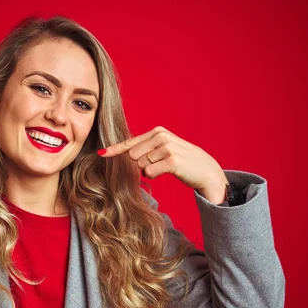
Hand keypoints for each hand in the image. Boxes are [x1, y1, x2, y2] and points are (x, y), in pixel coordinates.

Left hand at [99, 126, 227, 202]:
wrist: (206, 171)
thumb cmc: (182, 162)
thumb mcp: (163, 150)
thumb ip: (146, 149)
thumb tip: (125, 155)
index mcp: (157, 132)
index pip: (130, 142)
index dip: (115, 149)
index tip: (101, 154)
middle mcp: (161, 136)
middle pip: (132, 156)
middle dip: (141, 165)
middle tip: (158, 165)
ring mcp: (167, 147)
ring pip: (140, 165)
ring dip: (149, 171)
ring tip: (166, 167)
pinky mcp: (172, 160)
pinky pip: (149, 172)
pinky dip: (154, 175)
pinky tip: (168, 171)